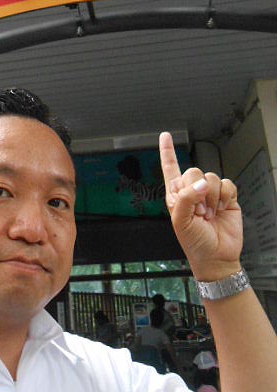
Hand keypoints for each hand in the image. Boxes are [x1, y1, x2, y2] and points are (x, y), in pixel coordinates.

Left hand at [159, 131, 242, 280]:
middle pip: (193, 171)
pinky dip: (224, 197)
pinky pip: (227, 184)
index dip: (167, 151)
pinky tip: (222, 209)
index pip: (170, 167)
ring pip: (211, 177)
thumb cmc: (194, 242)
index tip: (165, 135)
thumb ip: (186, 198)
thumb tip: (201, 183)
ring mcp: (209, 193)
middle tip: (199, 212)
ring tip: (209, 215)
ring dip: (211, 198)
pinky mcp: (226, 196)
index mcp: (175, 194)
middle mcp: (192, 190)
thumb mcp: (181, 221)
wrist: (216, 256)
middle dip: (196, 192)